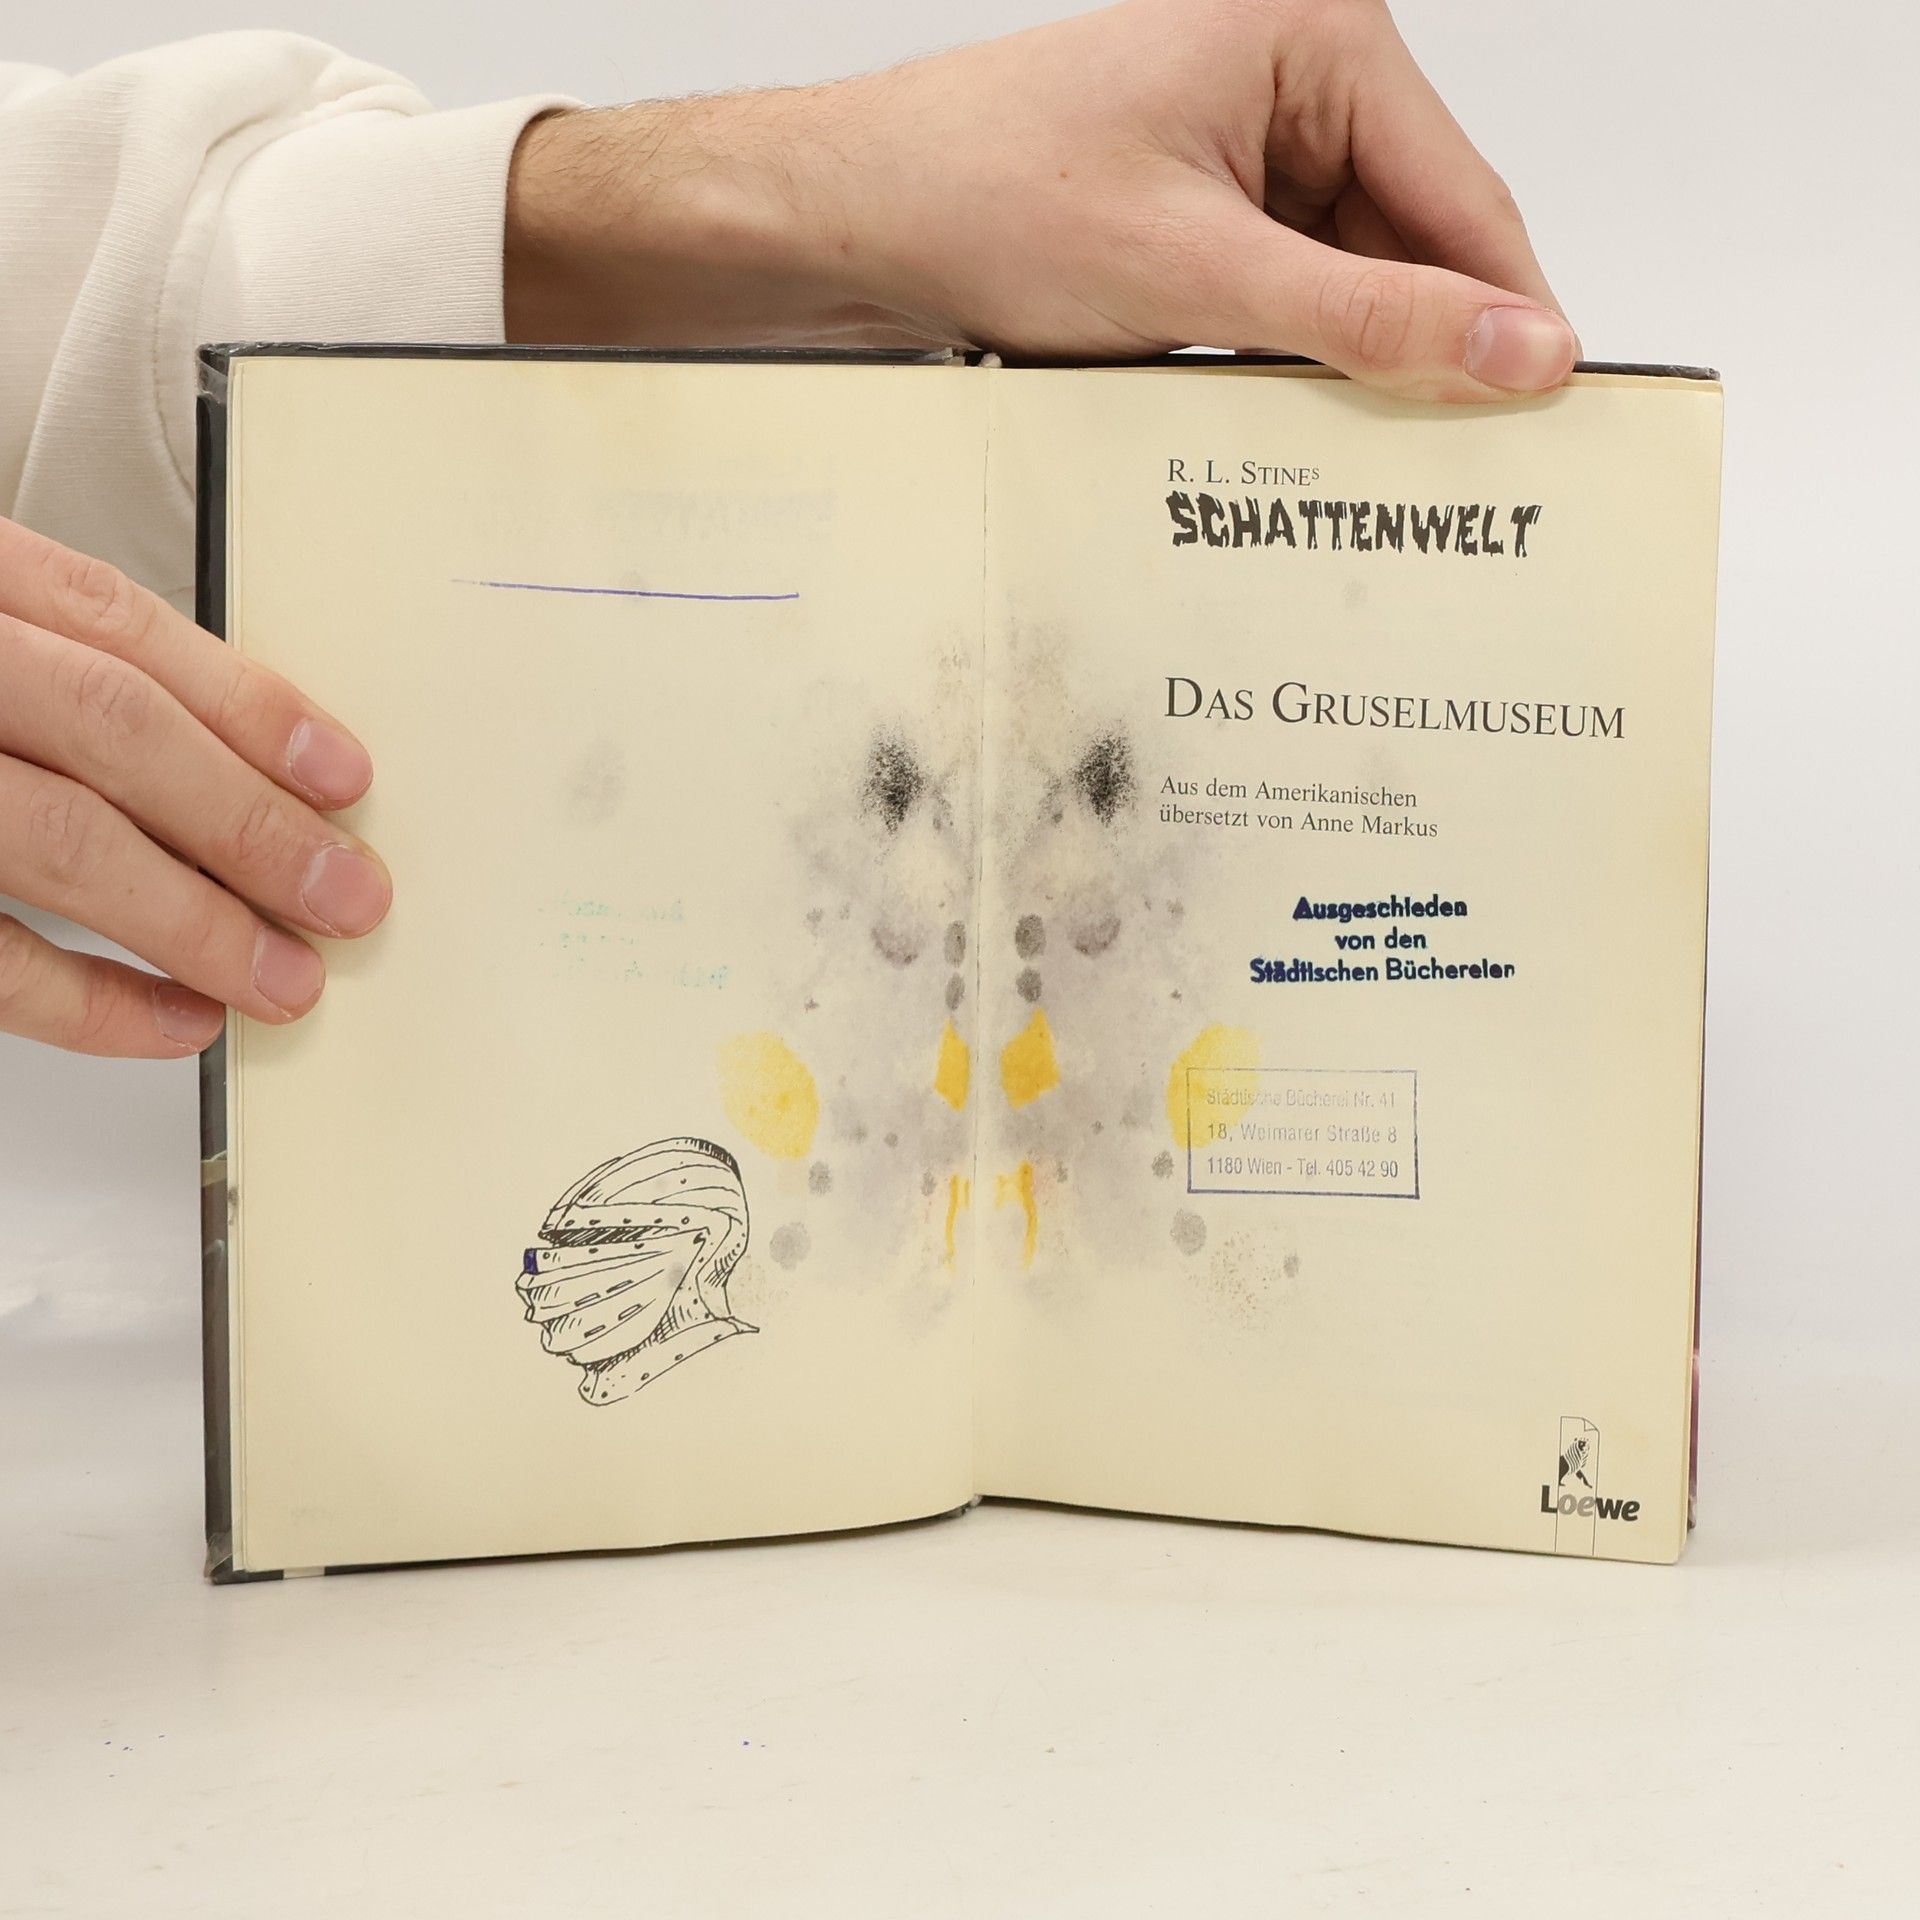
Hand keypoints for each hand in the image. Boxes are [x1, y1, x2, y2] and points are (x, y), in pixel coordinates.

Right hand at [0, 518, 389, 1056]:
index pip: (122, 629)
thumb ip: (44, 661)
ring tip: (288, 978)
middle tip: (347, 896)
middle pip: (115, 732)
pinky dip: (91, 1001)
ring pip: (63, 840)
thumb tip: (224, 757)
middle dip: (251, 822)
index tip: (342, 776)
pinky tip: (175, 1022)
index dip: (250, 705)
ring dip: (197, 922)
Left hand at [507, 0, 1575, 400]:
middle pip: (1412, 243)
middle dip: (1422, 350)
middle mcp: (1294, 80)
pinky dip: (1287, 363)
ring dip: (1348, 366)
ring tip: (1356, 458)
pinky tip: (1277, 421)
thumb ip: (1367, 319)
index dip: (1508, 316)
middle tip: (1456, 473)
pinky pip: (1285, 296)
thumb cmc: (985, 193)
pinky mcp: (1204, 210)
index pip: (1463, 197)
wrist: (853, 219)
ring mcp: (1246, 147)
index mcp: (1317, 38)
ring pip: (1349, 281)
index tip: (1551, 416)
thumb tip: (1518, 350)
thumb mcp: (1197, 274)